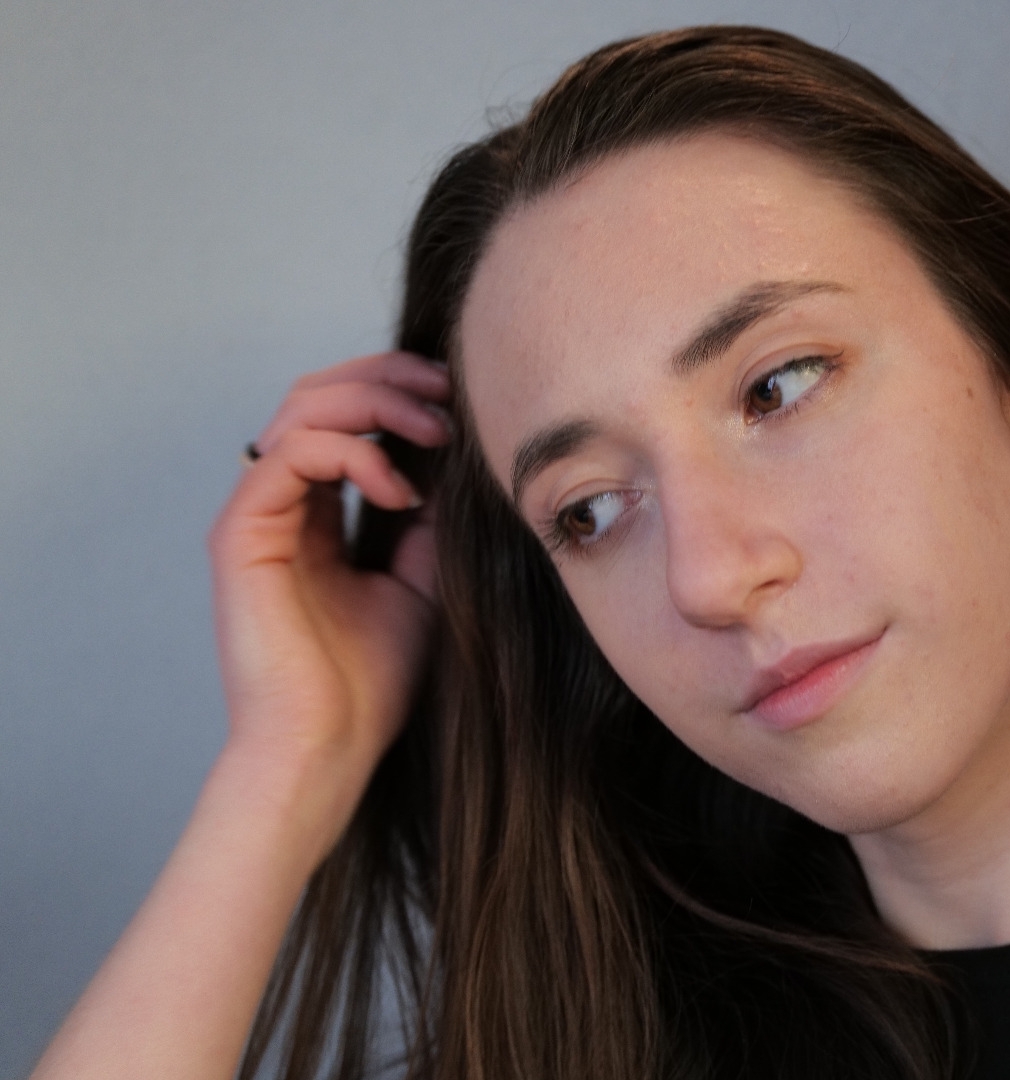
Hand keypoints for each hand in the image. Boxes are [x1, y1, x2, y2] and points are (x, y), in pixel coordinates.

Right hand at [208, 351, 450, 849]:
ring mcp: (256, 516)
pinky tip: (399, 489)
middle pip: (317, 393)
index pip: (343, 416)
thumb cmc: (372, 680)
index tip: (461, 399)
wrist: (331, 746)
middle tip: (450, 391)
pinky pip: (289, 454)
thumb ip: (430, 517)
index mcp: (316, 512)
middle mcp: (280, 505)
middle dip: (389, 376)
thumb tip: (462, 456)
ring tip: (436, 432)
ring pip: (301, 407)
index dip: (400, 390)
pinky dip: (352, 454)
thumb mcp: (424, 578)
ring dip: (378, 405)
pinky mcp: (240, 534)